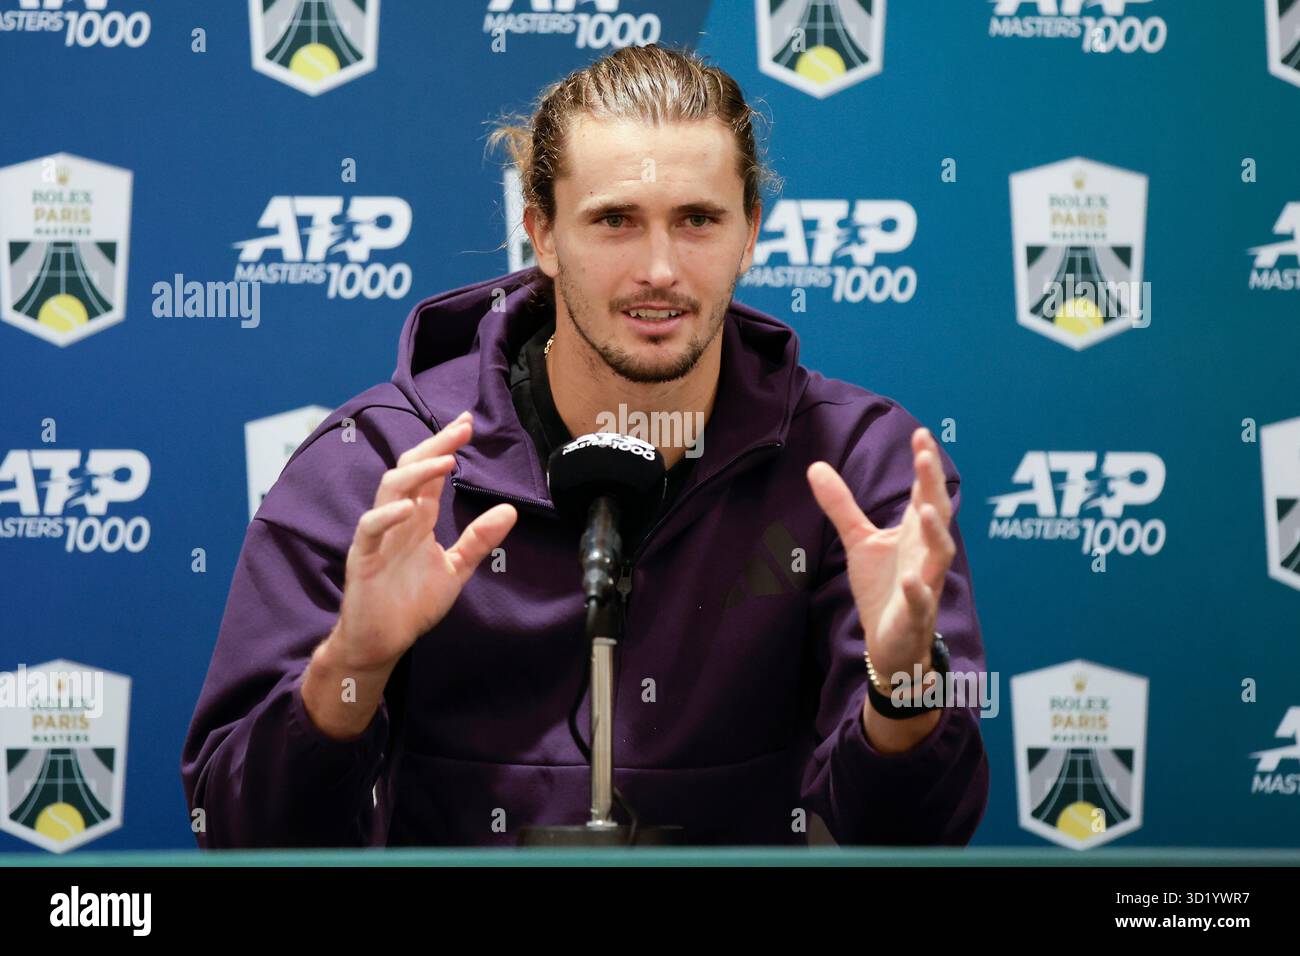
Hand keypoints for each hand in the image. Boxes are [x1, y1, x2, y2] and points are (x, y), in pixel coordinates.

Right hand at [325, 410, 517, 674]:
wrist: (382, 641)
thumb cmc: (411, 604)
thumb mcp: (455, 569)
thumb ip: (479, 540)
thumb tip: (511, 509)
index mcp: (417, 519)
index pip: (430, 474)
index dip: (446, 446)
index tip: (467, 424)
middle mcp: (396, 520)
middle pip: (410, 470)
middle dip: (434, 446)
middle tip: (460, 428)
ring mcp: (378, 536)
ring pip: (388, 490)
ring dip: (415, 472)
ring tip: (444, 459)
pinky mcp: (362, 558)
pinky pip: (369, 529)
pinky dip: (386, 516)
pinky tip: (407, 508)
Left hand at [806, 427, 955, 688]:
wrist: (891, 643)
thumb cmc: (883, 587)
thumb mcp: (859, 540)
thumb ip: (842, 505)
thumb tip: (815, 466)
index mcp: (915, 533)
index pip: (924, 492)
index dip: (925, 465)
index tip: (920, 433)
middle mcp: (925, 554)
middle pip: (936, 514)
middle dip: (932, 486)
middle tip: (925, 456)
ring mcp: (925, 583)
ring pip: (939, 555)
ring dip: (934, 533)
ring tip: (925, 509)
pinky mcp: (915, 615)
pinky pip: (921, 602)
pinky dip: (918, 592)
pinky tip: (911, 580)